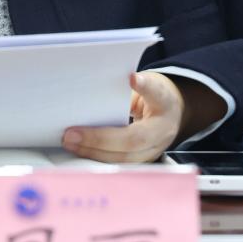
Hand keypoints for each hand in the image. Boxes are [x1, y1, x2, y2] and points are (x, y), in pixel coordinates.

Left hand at [61, 72, 184, 162]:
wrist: (172, 114)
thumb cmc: (154, 96)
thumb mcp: (147, 83)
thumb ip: (128, 85)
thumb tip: (97, 88)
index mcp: (165, 102)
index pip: (156, 93)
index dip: (144, 86)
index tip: (131, 78)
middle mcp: (163, 130)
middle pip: (133, 139)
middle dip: (99, 139)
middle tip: (71, 134)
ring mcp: (155, 150)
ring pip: (124, 158)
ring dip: (93, 152)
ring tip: (70, 143)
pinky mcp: (144, 161)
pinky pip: (119, 163)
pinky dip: (97, 158)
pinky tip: (79, 150)